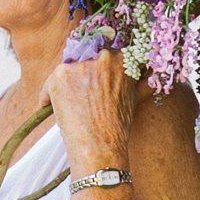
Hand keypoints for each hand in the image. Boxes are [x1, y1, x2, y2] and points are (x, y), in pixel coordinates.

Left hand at [44, 50, 139, 170]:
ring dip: (64, 85)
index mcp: (121, 59)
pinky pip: (49, 83)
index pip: (104, 55)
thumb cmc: (117, 127)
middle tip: (79, 95)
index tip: (92, 82)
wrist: (100, 145)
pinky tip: (49, 107)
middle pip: (84, 58)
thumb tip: (151, 76)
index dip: (96, 69)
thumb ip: (140, 82)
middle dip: (80, 74)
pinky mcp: (60, 75)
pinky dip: (48, 95)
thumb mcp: (134, 99)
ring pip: (67, 70)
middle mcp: (101, 56)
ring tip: (67, 105)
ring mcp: (80, 64)